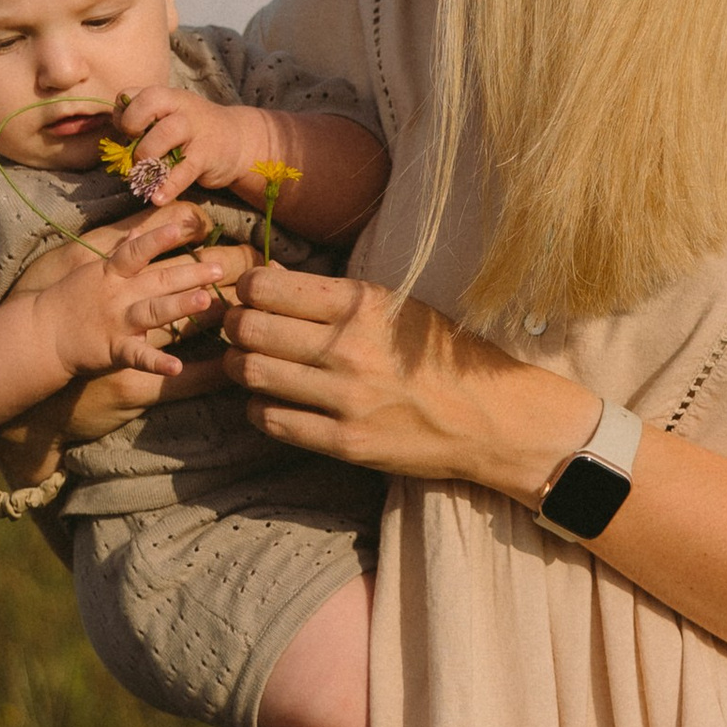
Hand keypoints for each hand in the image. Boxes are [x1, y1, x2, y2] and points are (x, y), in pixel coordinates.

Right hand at [42, 223, 245, 378]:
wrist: (38, 335)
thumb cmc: (66, 301)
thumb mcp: (87, 270)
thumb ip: (115, 254)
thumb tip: (135, 235)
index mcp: (110, 273)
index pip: (138, 251)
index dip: (160, 238)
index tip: (185, 227)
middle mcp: (117, 295)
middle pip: (158, 280)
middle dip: (190, 272)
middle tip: (221, 268)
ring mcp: (116, 322)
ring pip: (153, 311)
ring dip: (179, 306)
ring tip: (205, 301)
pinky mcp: (112, 350)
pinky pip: (138, 357)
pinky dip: (156, 362)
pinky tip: (176, 367)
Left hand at [111, 84, 266, 209]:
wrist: (238, 143)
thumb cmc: (193, 134)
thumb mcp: (170, 121)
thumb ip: (145, 127)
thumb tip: (117, 147)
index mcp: (167, 97)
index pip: (133, 94)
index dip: (122, 114)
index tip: (126, 133)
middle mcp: (181, 107)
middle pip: (150, 101)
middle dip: (132, 124)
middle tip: (134, 147)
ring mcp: (196, 129)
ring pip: (166, 133)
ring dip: (147, 155)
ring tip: (145, 173)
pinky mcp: (207, 155)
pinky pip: (184, 169)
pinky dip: (169, 186)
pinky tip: (157, 198)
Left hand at [221, 260, 592, 496]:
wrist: (494, 418)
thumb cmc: (445, 354)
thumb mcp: (399, 306)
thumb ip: (338, 298)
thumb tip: (269, 283)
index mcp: (362, 304)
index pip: (267, 287)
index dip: (247, 288)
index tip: (251, 295)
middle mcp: (349, 348)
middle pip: (249, 329)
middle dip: (233, 326)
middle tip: (238, 330)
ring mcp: (345, 399)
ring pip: (251, 374)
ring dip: (238, 367)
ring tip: (248, 365)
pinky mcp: (345, 442)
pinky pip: (272, 420)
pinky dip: (259, 408)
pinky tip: (271, 400)